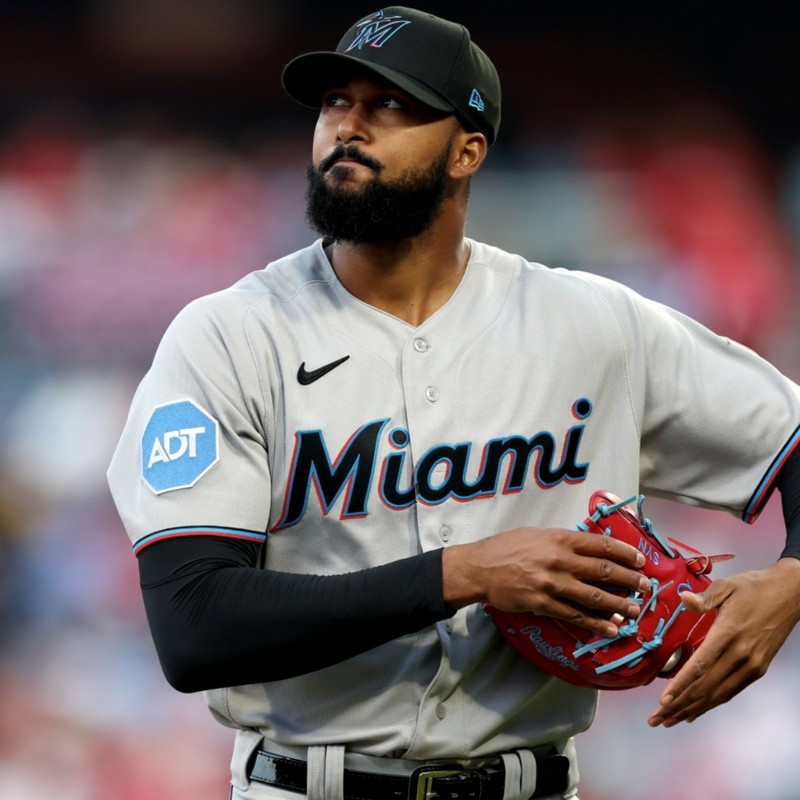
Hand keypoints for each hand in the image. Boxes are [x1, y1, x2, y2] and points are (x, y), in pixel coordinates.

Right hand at [442, 526, 649, 638]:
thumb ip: (563, 541)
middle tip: (646, 587)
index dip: (625, 553)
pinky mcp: (544, 605)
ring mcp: (552, 584)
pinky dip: (596, 624)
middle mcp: (559, 560)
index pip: (601, 545)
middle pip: (603, 571)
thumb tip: (590, 548)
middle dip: (629, 580)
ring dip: (619, 604)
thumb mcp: (536, 534)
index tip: (640, 561)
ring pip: (594, 596)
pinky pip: (576, 616)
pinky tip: (611, 629)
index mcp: (559, 539)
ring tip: (635, 610)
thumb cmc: (507, 547)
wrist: (480, 568)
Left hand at [648, 558, 799, 726]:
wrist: (790, 595)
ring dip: (692, 709)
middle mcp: (741, 654)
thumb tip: (683, 598)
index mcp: (728, 633)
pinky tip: (695, 711)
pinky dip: (711, 703)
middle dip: (678, 705)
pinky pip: (730, 691)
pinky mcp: (758, 669)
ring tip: (669, 720)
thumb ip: (703, 597)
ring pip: (717, 694)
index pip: (700, 665)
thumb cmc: (753, 587)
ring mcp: (751, 665)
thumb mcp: (727, 586)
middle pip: (705, 687)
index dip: (681, 685)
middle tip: (655, 719)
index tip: (663, 700)